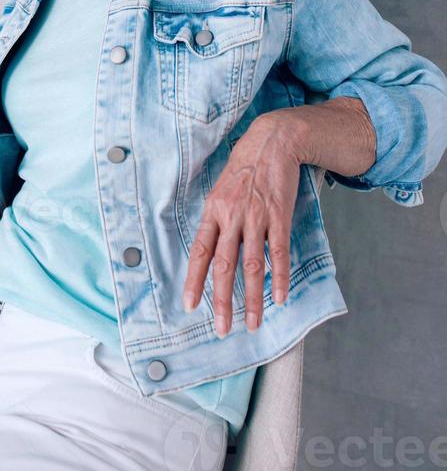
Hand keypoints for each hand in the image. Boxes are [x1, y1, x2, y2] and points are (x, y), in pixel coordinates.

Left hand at [182, 113, 306, 335]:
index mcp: (213, 211)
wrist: (272, 141)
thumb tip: (208, 250)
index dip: (193, 280)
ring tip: (254, 324)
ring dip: (252, 298)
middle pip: (224, 265)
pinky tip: (280, 297)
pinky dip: (280, 276)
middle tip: (223, 329)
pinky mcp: (279, 215)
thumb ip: (216, 220)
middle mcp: (231, 216)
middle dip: (222, 301)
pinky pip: (278, 251)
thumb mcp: (220, 190)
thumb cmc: (244, 168)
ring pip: (252, 264)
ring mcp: (256, 216)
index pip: (199, 251)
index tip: (189, 305)